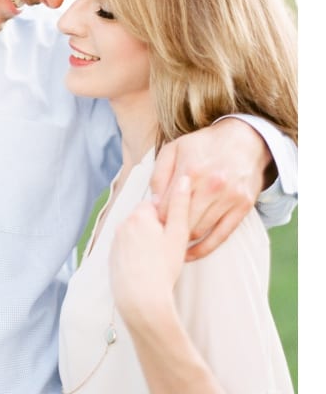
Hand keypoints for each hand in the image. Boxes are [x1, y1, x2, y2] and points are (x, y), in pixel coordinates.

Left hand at [111, 175, 189, 323]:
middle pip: (144, 218)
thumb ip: (180, 206)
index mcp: (139, 216)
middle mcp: (122, 224)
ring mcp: (114, 240)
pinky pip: (127, 247)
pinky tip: (148, 266)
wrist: (140, 298)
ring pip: (135, 233)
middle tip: (170, 246)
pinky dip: (137, 252)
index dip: (169, 216)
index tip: (176, 230)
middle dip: (157, 227)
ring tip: (159, 259)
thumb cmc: (162, 268)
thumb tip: (182, 179)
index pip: (156, 204)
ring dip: (147, 240)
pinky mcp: (111, 255)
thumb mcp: (177, 235)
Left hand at [149, 119, 268, 258]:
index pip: (166, 207)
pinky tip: (189, 254)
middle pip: (181, 221)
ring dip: (183, 239)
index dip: (155, 218)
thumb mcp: (173, 149)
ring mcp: (229, 197)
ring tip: (170, 241)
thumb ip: (159, 175)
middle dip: (167, 230)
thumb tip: (152, 202)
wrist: (244, 139)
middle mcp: (211, 185)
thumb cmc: (203, 145)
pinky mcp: (243, 207)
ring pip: (199, 230)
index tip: (149, 223)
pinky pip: (221, 236)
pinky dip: (203, 249)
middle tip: (157, 235)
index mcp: (191, 171)